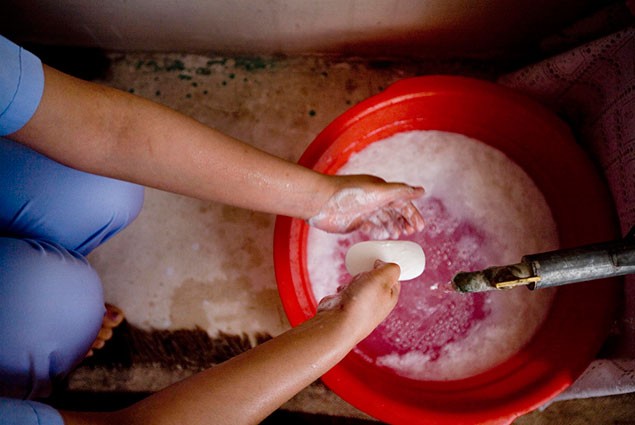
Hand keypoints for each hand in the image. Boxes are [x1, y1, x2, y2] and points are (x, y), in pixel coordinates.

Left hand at [307, 175, 424, 238]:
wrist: (321, 201)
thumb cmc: (349, 193)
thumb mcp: (378, 192)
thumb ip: (400, 192)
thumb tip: (422, 191)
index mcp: (381, 190)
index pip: (402, 202)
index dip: (411, 214)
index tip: (419, 227)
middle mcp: (373, 199)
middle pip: (394, 211)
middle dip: (404, 221)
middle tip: (411, 233)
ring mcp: (364, 210)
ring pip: (383, 220)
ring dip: (392, 227)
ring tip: (398, 236)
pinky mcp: (354, 221)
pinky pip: (370, 227)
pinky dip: (378, 232)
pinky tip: (384, 237)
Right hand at [317, 260, 400, 340]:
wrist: (338, 322)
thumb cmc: (362, 303)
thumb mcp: (383, 278)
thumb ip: (390, 268)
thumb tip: (384, 264)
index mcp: (390, 298)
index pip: (394, 279)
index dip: (387, 268)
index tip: (379, 259)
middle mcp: (377, 304)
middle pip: (376, 281)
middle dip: (369, 273)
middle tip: (365, 269)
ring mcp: (361, 306)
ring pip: (361, 286)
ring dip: (356, 280)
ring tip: (353, 281)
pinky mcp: (346, 306)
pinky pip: (347, 292)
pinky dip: (344, 288)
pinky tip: (342, 289)